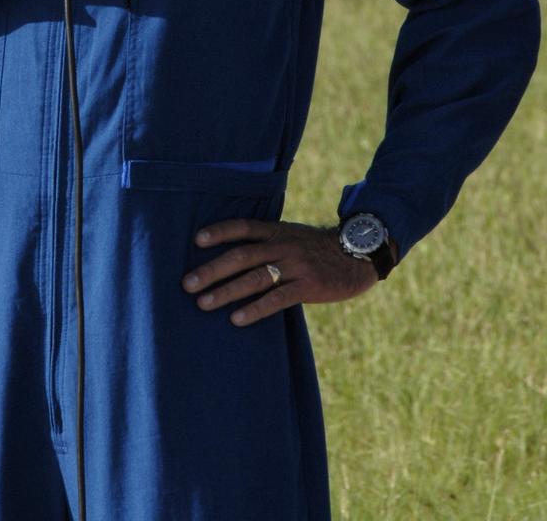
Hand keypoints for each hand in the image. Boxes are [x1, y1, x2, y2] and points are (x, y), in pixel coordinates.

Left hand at [182, 219, 377, 326]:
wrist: (358, 255)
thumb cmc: (319, 250)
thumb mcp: (294, 237)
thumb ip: (270, 243)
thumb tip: (237, 257)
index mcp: (278, 231)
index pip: (243, 227)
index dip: (220, 232)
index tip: (196, 241)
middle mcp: (283, 245)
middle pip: (242, 255)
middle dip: (212, 269)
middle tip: (187, 283)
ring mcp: (295, 265)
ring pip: (255, 278)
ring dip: (226, 291)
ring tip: (203, 303)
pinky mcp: (308, 286)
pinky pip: (277, 299)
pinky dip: (255, 309)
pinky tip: (237, 319)